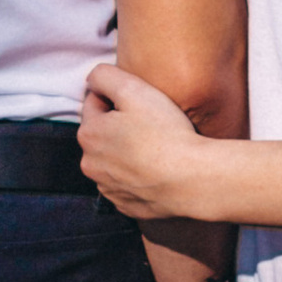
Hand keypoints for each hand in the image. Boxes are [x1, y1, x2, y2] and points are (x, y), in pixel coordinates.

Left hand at [79, 60, 209, 220]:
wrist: (193, 180)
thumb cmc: (165, 133)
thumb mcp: (134, 89)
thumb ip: (105, 76)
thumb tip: (93, 80)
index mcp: (89, 134)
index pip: (95, 103)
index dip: (118, 98)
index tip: (140, 104)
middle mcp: (91, 164)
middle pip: (102, 134)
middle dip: (119, 127)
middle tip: (151, 125)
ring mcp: (108, 189)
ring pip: (113, 161)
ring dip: (127, 153)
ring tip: (156, 148)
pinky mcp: (126, 206)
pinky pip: (128, 184)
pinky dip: (138, 177)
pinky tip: (157, 170)